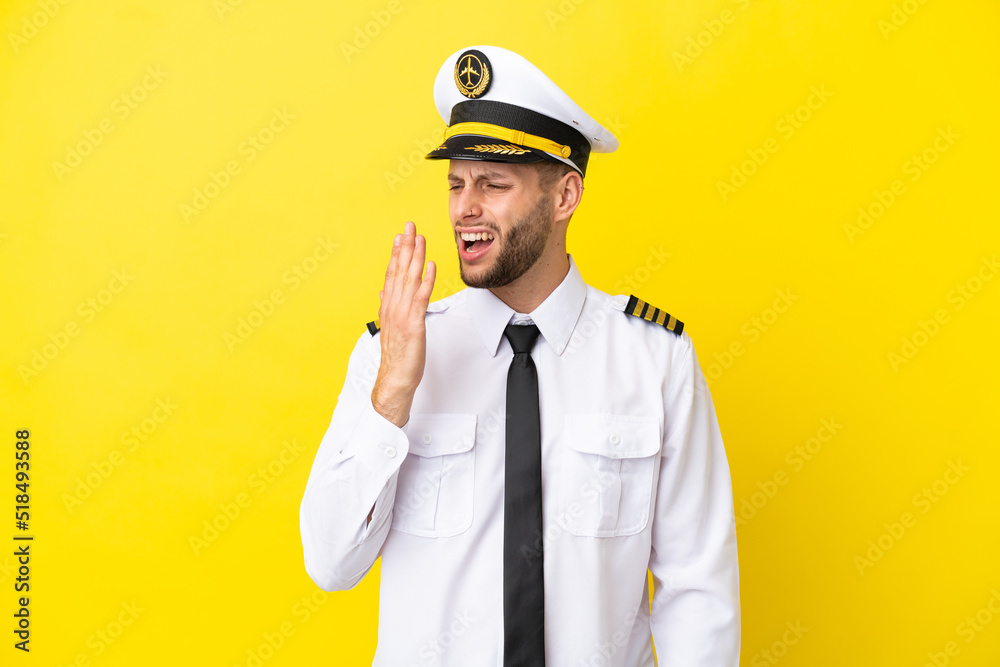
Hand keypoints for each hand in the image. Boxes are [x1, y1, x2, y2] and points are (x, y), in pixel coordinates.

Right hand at [371, 221, 435, 427]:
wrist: (394, 380)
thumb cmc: (396, 358)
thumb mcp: (391, 328)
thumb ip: (388, 307)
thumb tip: (383, 292)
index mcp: (388, 307)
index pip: (392, 274)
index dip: (396, 253)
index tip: (400, 235)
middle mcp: (392, 307)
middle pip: (399, 270)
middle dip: (405, 246)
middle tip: (409, 225)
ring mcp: (402, 314)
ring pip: (409, 279)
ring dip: (415, 256)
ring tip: (419, 237)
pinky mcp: (413, 324)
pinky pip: (421, 297)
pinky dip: (425, 279)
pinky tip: (429, 265)